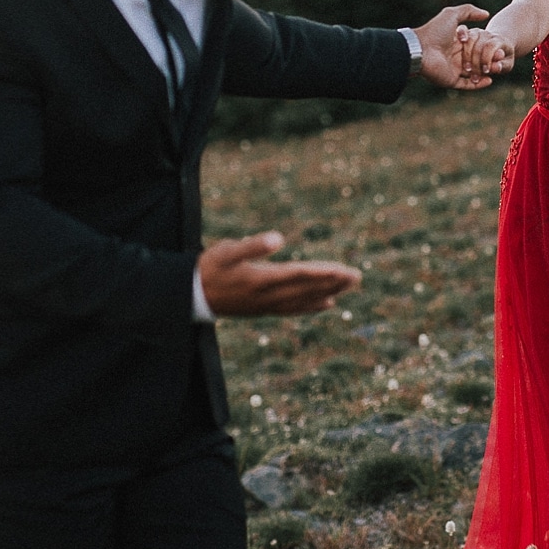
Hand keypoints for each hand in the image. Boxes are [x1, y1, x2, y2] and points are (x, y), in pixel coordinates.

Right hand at [199, 231, 360, 316]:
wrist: (192, 296)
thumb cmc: (209, 268)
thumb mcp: (227, 251)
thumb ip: (252, 246)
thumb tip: (277, 238)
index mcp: (261, 279)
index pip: (299, 276)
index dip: (322, 273)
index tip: (343, 269)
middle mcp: (268, 296)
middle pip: (307, 289)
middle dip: (333, 283)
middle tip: (357, 276)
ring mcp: (267, 305)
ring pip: (304, 300)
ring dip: (328, 292)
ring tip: (349, 285)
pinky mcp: (264, 309)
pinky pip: (294, 309)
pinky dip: (312, 306)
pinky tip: (327, 303)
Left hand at [412, 4, 492, 88]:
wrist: (420, 49)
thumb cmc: (435, 31)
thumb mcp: (452, 15)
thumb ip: (469, 11)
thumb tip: (486, 14)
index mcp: (455, 42)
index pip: (475, 46)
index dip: (486, 47)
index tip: (497, 47)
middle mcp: (454, 56)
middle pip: (476, 60)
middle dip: (488, 61)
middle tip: (500, 60)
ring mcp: (452, 69)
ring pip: (473, 73)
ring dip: (486, 73)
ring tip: (497, 70)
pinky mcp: (451, 81)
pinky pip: (467, 85)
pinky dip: (479, 84)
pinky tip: (490, 80)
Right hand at [461, 29, 514, 79]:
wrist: (496, 48)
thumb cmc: (502, 59)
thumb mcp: (506, 64)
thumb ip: (502, 66)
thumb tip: (497, 67)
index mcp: (500, 40)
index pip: (490, 46)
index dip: (487, 59)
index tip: (486, 71)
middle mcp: (487, 34)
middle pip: (478, 46)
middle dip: (476, 63)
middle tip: (475, 76)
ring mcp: (476, 32)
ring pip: (469, 40)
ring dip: (466, 56)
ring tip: (468, 69)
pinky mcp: (467, 32)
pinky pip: (461, 29)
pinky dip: (459, 36)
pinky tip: (458, 48)